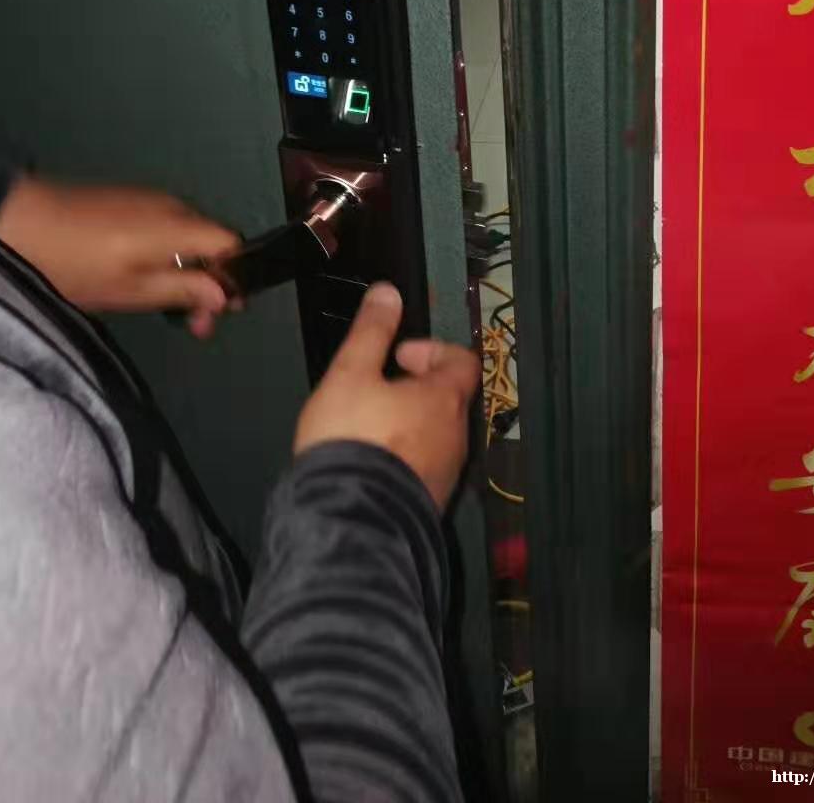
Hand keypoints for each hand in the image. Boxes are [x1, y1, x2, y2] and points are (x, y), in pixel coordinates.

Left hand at [0, 176, 240, 336]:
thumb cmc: (74, 265)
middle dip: (210, 282)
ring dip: (188, 270)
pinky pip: (166, 227)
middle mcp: (171, 205)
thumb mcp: (130, 290)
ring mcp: (148, 199)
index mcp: (177, 226)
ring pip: (188, 235)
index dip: (235, 278)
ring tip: (166, 306)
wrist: (17, 223)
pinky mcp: (128, 200)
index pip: (231, 244)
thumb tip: (224, 295)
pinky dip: (168, 254)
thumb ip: (182, 289)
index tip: (222, 312)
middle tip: (194, 324)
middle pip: (212, 241)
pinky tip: (144, 279)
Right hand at [294, 283, 479, 511]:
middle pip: (449, 398)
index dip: (432, 350)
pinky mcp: (429, 502)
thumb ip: (371, 332)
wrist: (352, 520)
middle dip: (417, 387)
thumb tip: (388, 293)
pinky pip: (425, 467)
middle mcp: (455, 436)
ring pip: (437, 435)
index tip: (398, 355)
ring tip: (371, 426)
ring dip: (411, 423)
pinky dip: (406, 456)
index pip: (462, 361)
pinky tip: (372, 462)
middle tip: (379, 388)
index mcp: (443, 399)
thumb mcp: (350, 374)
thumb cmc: (353, 440)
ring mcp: (446, 473)